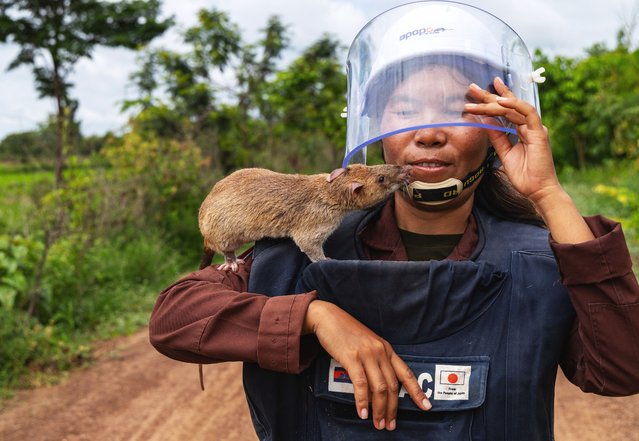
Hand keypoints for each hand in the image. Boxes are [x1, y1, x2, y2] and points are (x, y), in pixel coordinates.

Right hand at [304, 300, 431, 430]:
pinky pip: (361, 384)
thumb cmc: (346, 331)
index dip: (417, 392)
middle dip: (393, 409)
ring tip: (377, 423)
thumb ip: (377, 360)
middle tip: (390, 424)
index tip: (426, 406)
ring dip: (380, 409)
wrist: (328, 317)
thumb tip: (380, 385)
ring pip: (379, 388)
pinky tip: (363, 412)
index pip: (406, 373)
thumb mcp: (368, 344)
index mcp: (387, 349)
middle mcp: (380, 351)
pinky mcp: (352, 358)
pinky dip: (363, 401)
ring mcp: (367, 354)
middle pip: (392, 386)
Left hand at [464, 77, 560, 207]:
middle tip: (471, 87)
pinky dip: (514, 106)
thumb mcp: (504, 152)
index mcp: (522, 129)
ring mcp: (535, 128)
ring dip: (494, 101)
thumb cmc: (524, 174)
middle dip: (489, 95)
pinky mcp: (539, 132)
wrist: (537, 190)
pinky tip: (500, 102)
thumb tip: (485, 121)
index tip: (476, 92)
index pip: (505, 110)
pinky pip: (527, 113)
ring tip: (477, 96)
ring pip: (513, 108)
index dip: (493, 99)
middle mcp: (529, 125)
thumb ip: (497, 136)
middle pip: (507, 106)